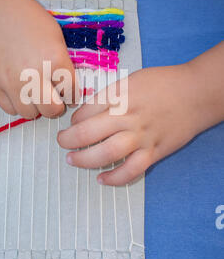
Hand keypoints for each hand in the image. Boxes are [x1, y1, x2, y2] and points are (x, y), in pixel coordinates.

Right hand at [0, 0, 76, 117]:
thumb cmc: (28, 19)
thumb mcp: (57, 38)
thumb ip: (63, 64)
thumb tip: (67, 86)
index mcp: (55, 61)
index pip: (71, 93)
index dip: (73, 95)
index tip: (69, 93)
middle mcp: (34, 75)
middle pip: (52, 110)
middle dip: (56, 106)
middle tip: (54, 98)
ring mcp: (13, 82)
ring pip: (30, 114)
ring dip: (36, 107)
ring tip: (35, 94)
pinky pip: (10, 109)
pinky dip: (17, 105)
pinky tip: (20, 93)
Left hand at [58, 63, 201, 185]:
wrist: (196, 93)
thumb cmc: (163, 83)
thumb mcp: (132, 80)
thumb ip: (110, 95)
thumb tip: (86, 113)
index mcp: (120, 95)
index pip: (85, 111)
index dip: (73, 120)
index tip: (72, 124)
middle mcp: (128, 116)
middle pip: (88, 133)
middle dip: (68, 140)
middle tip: (62, 142)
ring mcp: (142, 136)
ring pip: (106, 153)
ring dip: (84, 160)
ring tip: (72, 160)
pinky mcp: (154, 151)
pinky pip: (131, 170)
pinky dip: (114, 178)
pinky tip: (101, 179)